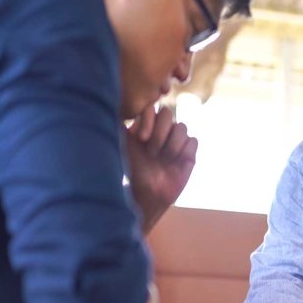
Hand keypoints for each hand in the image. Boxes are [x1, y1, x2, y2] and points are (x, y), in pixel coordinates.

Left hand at [125, 105, 197, 233]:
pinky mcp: (189, 152)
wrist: (149, 195)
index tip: (142, 139)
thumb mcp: (124, 148)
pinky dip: (184, 151)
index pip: (151, 108)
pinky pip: (192, 141)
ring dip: (172, 145)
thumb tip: (110, 108)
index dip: (149, 120)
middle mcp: (162, 129)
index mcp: (146, 125)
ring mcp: (177, 139)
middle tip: (151, 153)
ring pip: (182, 127)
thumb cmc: (134, 172)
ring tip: (163, 160)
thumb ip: (121, 128)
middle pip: (168, 113)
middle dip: (160, 133)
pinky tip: (175, 163)